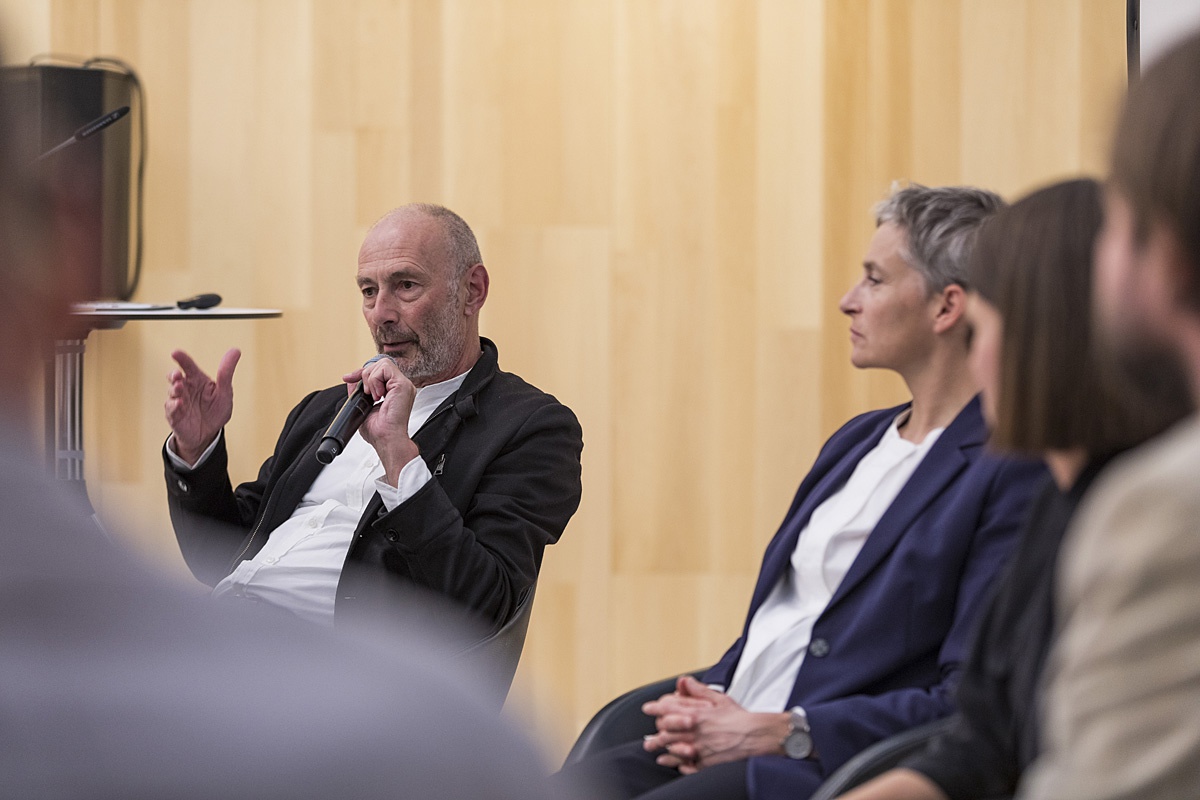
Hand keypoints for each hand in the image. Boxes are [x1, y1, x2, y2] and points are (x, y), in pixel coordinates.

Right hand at [165, 348, 239, 463]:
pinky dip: (174, 405)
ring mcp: (178, 401)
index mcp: (197, 380)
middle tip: (177, 375)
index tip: (175, 353)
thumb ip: (226, 372)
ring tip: (180, 388)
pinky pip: (171, 409)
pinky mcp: (174, 415)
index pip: (188, 366)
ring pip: (172, 392)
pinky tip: (179, 403)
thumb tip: (236, 350)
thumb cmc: (216, 410)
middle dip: (173, 375)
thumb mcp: (225, 391)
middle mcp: (185, 389)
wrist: (209, 434)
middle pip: (175, 377)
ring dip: (175, 389)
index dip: (182, 359)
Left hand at [344, 356, 419, 483]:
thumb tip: (351, 381)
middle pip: (380, 364)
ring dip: (370, 378)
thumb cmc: (380, 431)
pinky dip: (375, 380)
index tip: (349, 378)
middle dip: (365, 374)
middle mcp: (400, 386)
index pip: (379, 371)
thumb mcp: (363, 407)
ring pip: (382, 363)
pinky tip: (377, 395)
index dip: (362, 372)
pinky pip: (384, 368)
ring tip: (373, 396)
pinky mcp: (402, 385)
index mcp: (394, 391)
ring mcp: (403, 385)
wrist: (387, 439)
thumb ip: (358, 393)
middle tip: (365, 393)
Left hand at [642, 676, 790, 774]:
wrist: (757, 736)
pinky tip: (671, 763)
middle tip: (649, 738)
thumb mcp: (719, 698)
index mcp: (697, 714)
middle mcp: (695, 731)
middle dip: (655, 735)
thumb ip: (699, 690)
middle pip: (667, 732)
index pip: (669, 710)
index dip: (655, 708)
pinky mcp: (706, 762)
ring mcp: (699, 748)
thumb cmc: (740, 718)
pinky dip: (677, 764)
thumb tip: (684, 681)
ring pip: (673, 749)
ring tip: (655, 751)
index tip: (648, 708)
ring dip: (662, 750)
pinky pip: (686, 764)